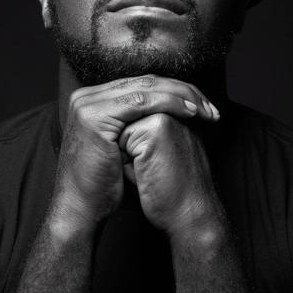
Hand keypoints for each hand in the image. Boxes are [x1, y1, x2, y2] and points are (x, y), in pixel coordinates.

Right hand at [50, 75, 219, 229]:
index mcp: (91, 100)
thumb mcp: (122, 147)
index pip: (141, 85)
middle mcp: (86, 97)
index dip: (175, 91)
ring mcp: (87, 104)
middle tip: (211, 107)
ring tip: (205, 109)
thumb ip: (137, 125)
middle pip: (144, 82)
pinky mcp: (94, 116)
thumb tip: (170, 115)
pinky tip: (190, 112)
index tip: (203, 105)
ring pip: (145, 89)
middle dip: (183, 92)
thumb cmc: (104, 186)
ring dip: (181, 96)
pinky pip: (140, 102)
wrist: (81, 210)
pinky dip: (169, 104)